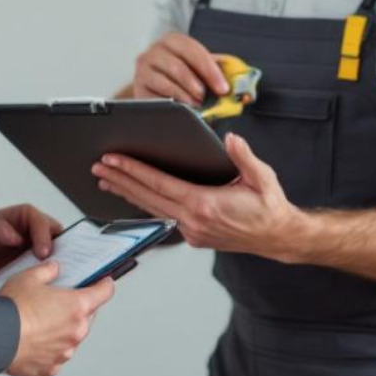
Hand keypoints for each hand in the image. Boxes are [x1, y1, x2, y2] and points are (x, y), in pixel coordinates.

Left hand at [0, 204, 61, 280]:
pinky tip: (48, 290)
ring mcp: (40, 251)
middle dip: (60, 254)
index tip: (43, 253)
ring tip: (58, 281)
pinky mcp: (38, 267)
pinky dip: (50, 280)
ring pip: (58, 258)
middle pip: (59, 241)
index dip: (44, 238)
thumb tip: (16, 237)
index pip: (43, 224)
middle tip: (56, 269)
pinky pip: (49, 273)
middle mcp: (40, 233)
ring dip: (58, 269)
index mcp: (29, 217)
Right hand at [0, 262, 115, 375]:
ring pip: (70, 338)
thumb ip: (47, 270)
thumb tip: (54, 268)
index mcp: (77, 306)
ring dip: (61, 331)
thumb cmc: (11, 309)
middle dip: (75, 309)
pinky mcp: (50, 368)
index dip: (104, 285)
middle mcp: (76, 332)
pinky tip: (33, 341)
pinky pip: (55, 356)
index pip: (104, 293)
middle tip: (55, 302)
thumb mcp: (28, 277)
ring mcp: (64, 353)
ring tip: (38, 323)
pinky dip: (48, 349)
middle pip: (87, 316)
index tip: (104, 283)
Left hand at [91, 132, 307, 259]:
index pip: (159, 184)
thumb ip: (244, 157)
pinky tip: (132, 196)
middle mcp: (193, 221)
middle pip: (147, 197)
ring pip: (151, 209)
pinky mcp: (193, 236)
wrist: (277, 237)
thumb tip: (231, 139)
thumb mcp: (262, 177)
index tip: (113, 159)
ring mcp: (191, 231)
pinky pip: (162, 217)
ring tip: (105, 181)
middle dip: (120, 180)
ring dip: (127, 193)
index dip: (133, 170)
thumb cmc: (269, 206)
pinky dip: (144, 205)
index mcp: (205, 204)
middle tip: (98, 166)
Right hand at [132, 32, 229, 104]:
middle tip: (207, 98)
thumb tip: (243, 84)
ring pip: (165, 82)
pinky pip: (155, 97)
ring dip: (185, 96)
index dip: (210, 70)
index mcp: (173, 40)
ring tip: (196, 105)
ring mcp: (143, 69)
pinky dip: (171, 104)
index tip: (222, 88)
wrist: (156, 84)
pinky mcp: (138, 87)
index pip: (193, 51)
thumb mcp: (199, 66)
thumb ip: (220, 70)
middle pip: (177, 66)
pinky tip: (181, 109)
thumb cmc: (182, 73)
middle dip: (197, 84)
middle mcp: (154, 51)